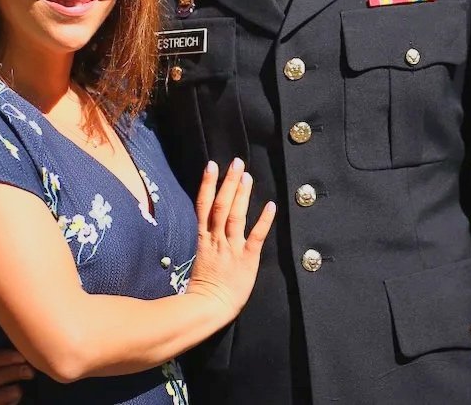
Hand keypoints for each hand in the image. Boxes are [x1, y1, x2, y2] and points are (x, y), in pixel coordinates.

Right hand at [185, 158, 275, 319]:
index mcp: (204, 239)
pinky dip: (263, 221)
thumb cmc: (202, 288)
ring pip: (235, 216)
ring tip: (247, 176)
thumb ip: (205, 241)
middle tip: (236, 162)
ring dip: (242, 195)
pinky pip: (255, 237)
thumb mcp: (199, 259)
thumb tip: (207, 226)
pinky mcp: (247, 259)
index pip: (204, 205)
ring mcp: (232, 248)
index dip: (208, 184)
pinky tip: (270, 206)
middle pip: (221, 205)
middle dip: (229, 182)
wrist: (207, 308)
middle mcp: (217, 239)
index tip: (212, 165)